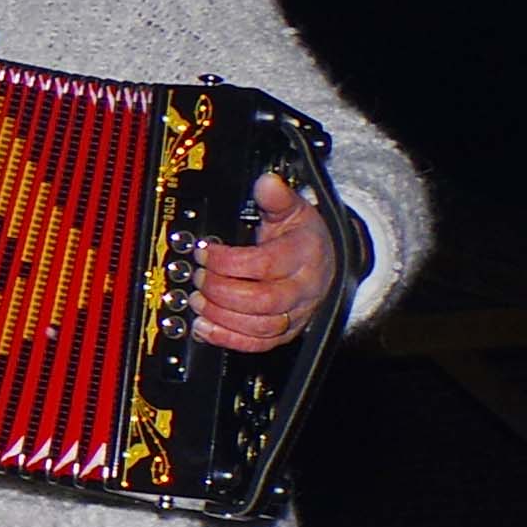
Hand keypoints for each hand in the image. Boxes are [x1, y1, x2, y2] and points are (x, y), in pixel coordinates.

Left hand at [194, 178, 339, 353]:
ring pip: (259, 327)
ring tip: (198, 301)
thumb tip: (266, 182)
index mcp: (304, 256)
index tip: (205, 253)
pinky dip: (228, 340)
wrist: (329, 262)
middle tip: (199, 279)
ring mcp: (296, 314)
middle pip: (262, 301)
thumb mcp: (294, 209)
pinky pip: (258, 345)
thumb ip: (276, 197)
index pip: (263, 264)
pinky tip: (205, 327)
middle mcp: (303, 289)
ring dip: (221, 317)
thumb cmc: (305, 237)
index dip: (228, 261)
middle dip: (222, 291)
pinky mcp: (286, 332)